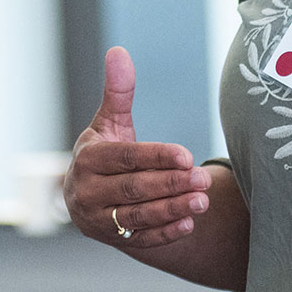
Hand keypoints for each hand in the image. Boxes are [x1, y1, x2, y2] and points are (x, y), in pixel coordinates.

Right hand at [64, 47, 211, 247]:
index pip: (125, 158)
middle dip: (171, 184)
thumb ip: (118, 92)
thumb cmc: (106, 152)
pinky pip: (141, 239)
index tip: (187, 155)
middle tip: (204, 178)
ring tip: (202, 200)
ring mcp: (98, 220)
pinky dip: (165, 233)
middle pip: (133, 189)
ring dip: (172, 209)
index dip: (156, 156)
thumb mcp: (110, 123)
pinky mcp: (113, 240)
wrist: (89, 197)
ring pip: (138, 217)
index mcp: (87, 159)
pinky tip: (190, 223)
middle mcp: (87, 192)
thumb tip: (118, 51)